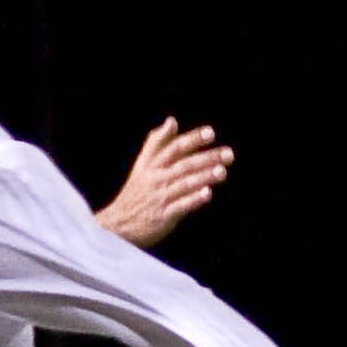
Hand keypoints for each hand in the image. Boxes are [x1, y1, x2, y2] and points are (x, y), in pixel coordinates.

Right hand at [95, 118, 233, 249]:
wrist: (118, 225)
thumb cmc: (136, 192)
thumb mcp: (142, 165)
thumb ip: (156, 142)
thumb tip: (171, 120)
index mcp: (151, 165)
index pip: (174, 148)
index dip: (192, 139)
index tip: (211, 133)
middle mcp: (156, 179)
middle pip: (184, 164)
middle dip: (207, 158)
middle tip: (229, 154)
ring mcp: (159, 198)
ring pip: (184, 184)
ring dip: (204, 177)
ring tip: (222, 171)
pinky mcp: (162, 217)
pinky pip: (180, 206)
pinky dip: (193, 199)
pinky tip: (207, 194)